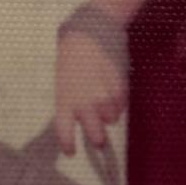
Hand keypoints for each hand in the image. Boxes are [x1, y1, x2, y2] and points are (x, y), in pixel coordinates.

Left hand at [55, 31, 126, 154]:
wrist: (90, 32)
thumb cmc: (72, 56)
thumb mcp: (64, 80)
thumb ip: (71, 100)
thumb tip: (79, 119)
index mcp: (64, 99)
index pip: (64, 130)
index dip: (68, 144)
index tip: (70, 152)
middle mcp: (84, 102)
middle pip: (95, 135)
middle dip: (97, 139)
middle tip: (98, 140)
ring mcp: (104, 97)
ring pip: (112, 119)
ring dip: (109, 114)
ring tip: (102, 97)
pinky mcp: (120, 89)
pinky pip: (121, 105)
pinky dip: (118, 102)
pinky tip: (111, 86)